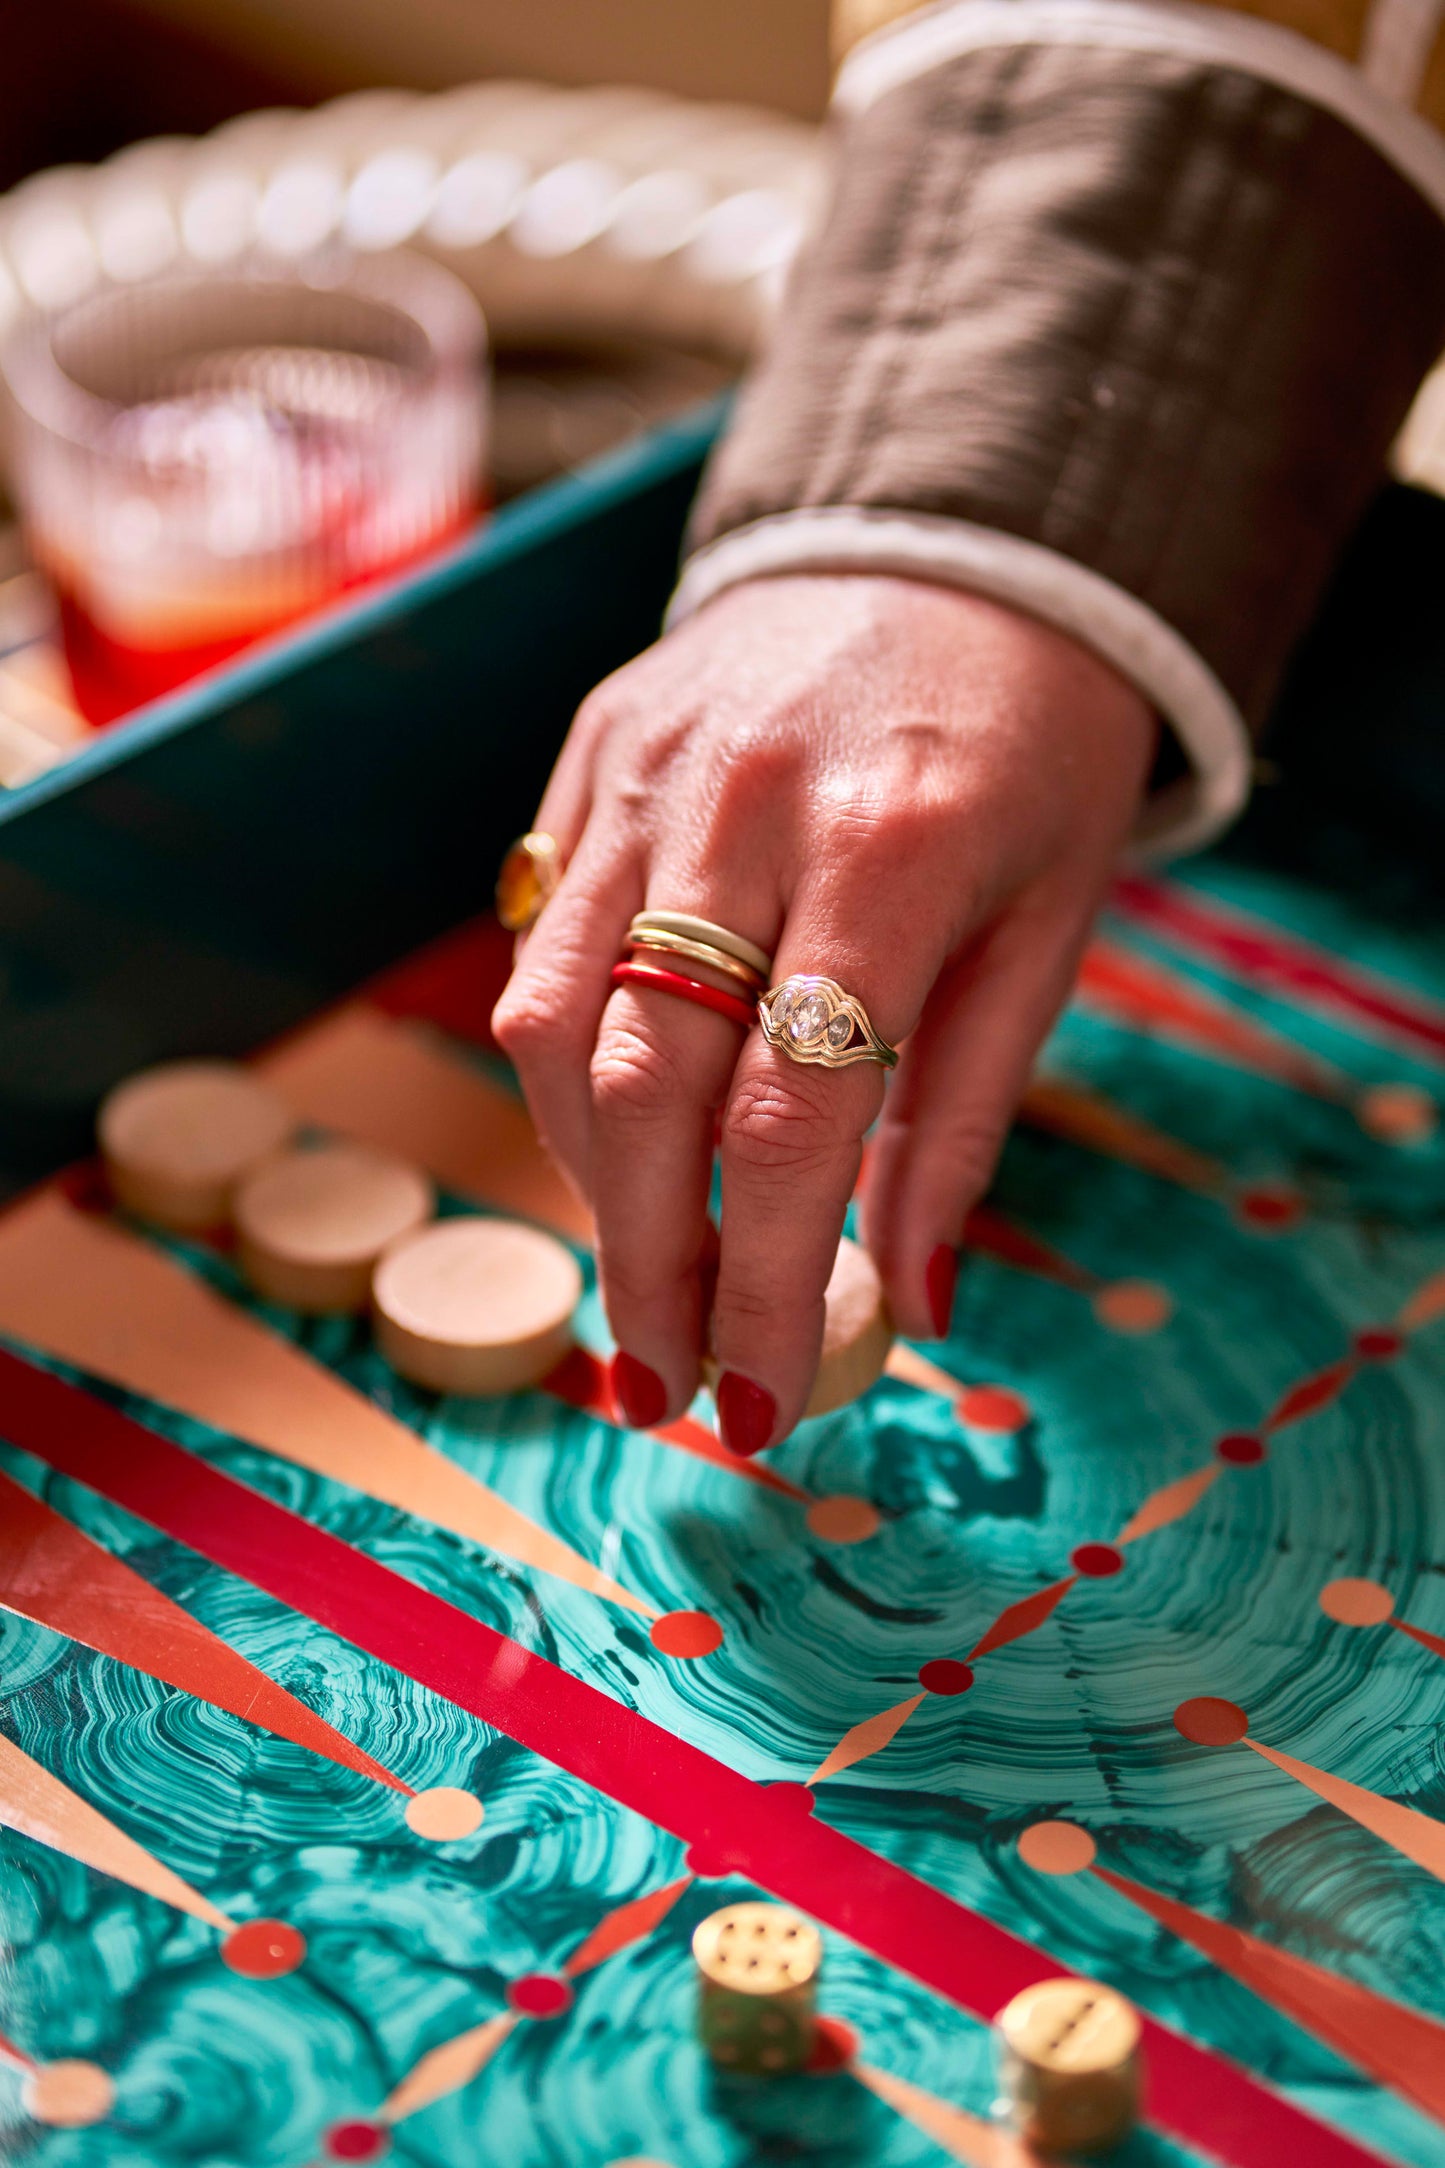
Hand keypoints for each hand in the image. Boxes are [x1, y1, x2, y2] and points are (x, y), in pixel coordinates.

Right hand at [493, 573, 1155, 1451]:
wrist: (965, 546)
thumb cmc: (1034, 752)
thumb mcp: (1054, 927)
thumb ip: (964, 1117)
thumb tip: (911, 1306)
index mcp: (895, 848)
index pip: (789, 1115)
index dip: (761, 1282)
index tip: (758, 1403)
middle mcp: (745, 804)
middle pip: (641, 1086)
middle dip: (641, 1266)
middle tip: (662, 1383)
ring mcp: (647, 768)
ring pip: (549, 1020)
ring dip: (583, 1182)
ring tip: (640, 1269)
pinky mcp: (591, 752)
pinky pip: (536, 940)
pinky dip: (564, 1068)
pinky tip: (619, 1135)